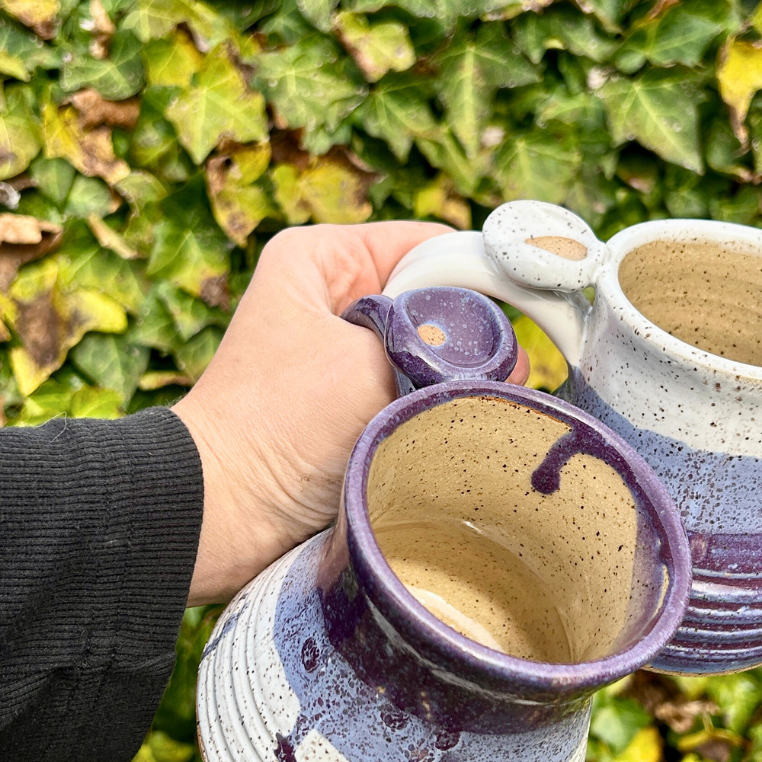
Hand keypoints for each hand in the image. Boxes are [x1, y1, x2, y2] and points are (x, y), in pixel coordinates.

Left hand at [173, 222, 529, 605]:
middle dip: (477, 339)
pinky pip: (418, 395)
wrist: (223, 515)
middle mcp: (339, 299)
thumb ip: (443, 344)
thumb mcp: (367, 361)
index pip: (433, 246)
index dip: (487, 275)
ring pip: (434, 355)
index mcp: (327, 259)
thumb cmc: (277, 425)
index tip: (538, 310)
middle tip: (507, 375)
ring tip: (479, 407)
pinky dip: (439, 411)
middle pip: (440, 302)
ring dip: (458, 381)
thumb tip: (509, 355)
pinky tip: (460, 428)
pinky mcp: (357, 409)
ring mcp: (349, 357)